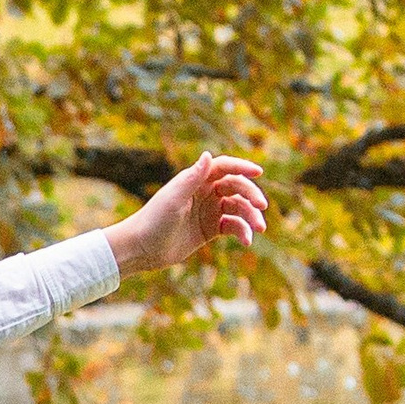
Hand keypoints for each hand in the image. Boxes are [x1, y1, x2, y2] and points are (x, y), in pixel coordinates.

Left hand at [104, 152, 267, 275]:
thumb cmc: (154, 220)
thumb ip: (192, 178)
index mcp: (196, 180)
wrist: (143, 248)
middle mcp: (205, 193)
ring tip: (259, 229)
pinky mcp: (211, 230)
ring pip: (238, 209)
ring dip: (251, 216)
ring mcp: (209, 211)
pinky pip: (233, 227)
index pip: (224, 167)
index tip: (258, 172)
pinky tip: (246, 242)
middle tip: (262, 207)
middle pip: (236, 188)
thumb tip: (208, 154)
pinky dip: (242, 232)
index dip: (242, 167)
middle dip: (251, 195)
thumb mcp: (174, 199)